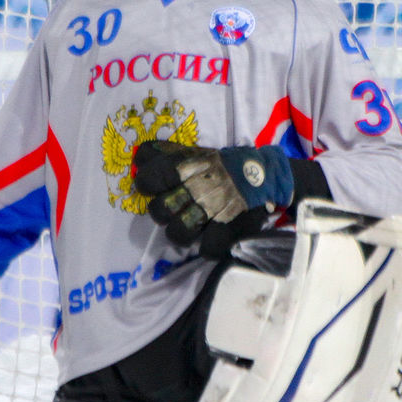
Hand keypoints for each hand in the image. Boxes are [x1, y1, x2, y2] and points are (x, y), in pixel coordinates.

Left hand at [132, 140, 293, 249]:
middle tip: (177, 208)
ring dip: (182, 232)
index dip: (147, 184)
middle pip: (158, 211)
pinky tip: (214, 233)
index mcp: (185, 166)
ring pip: (177, 234)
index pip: (148, 177)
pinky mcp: (229, 230)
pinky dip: (209, 244)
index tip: (155, 187)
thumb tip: (137, 158)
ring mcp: (213, 209)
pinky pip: (207, 248)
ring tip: (193, 224)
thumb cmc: (221, 166)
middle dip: (163, 212)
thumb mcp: (195, 153)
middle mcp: (196, 187)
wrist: (264, 175)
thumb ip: (166, 154)